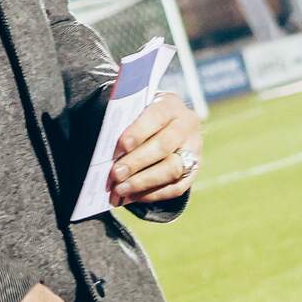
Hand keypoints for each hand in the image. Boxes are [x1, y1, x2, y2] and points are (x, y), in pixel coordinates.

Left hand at [108, 91, 201, 205]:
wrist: (165, 125)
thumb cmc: (142, 118)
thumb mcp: (136, 111)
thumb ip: (125, 124)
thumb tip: (108, 148)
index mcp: (171, 105)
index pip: (156, 116)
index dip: (138, 132)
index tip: (120, 147)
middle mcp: (187, 125)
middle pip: (164, 146)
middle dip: (137, 162)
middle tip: (115, 174)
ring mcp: (194, 149)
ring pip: (171, 169)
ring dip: (143, 182)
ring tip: (121, 189)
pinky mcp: (194, 171)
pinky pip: (176, 188)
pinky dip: (153, 194)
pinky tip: (132, 196)